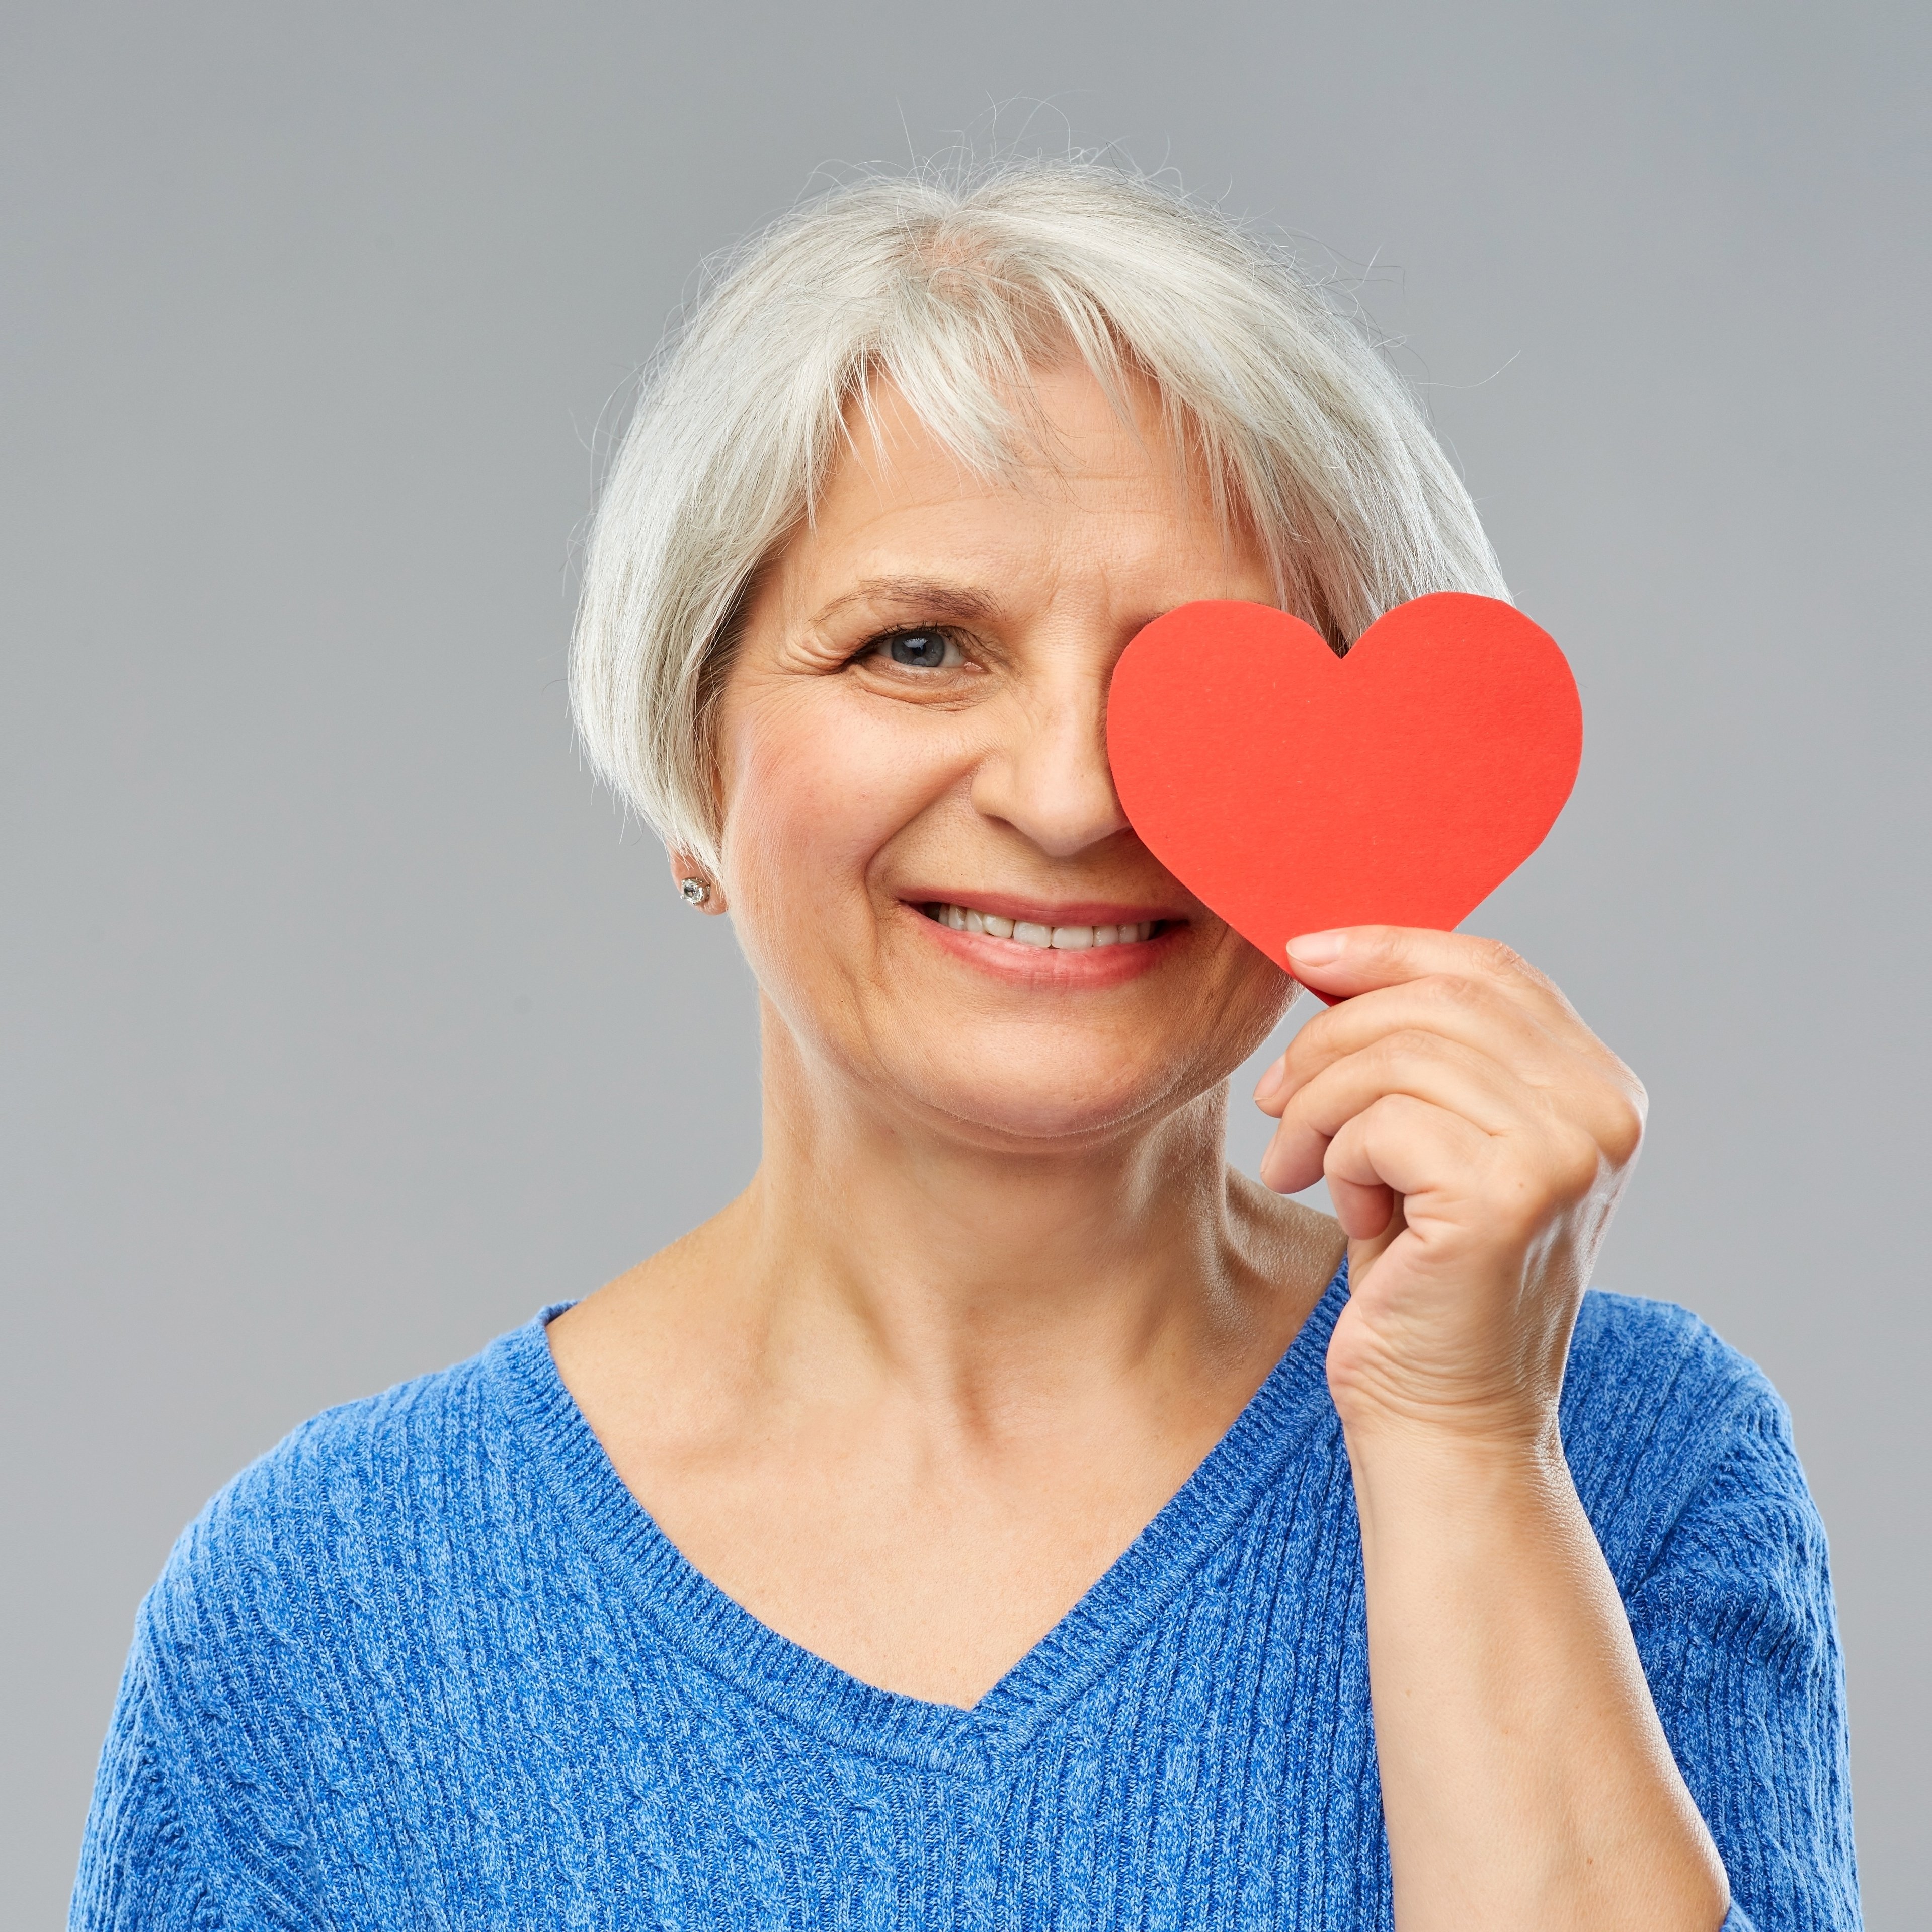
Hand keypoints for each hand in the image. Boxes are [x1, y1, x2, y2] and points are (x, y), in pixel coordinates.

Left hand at [1253, 927, 1645, 1448]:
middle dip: (1329, 1038)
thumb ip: (1423, 1052)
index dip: (1387, 948)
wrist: (1443, 1418)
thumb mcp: (1429, 1141)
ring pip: (1395, 1056)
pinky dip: (1338, 1157)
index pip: (1488, 967)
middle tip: (1277, 1100)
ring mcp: (1567, 1150)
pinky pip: (1380, 1121)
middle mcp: (1603, 1109)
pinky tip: (1348, 1209)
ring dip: (1319, 1106)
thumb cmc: (1423, 1280)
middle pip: (1435, 1000)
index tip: (1303, 954)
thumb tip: (1332, 955)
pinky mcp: (1510, 1196)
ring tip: (1302, 1165)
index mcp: (1598, 1086)